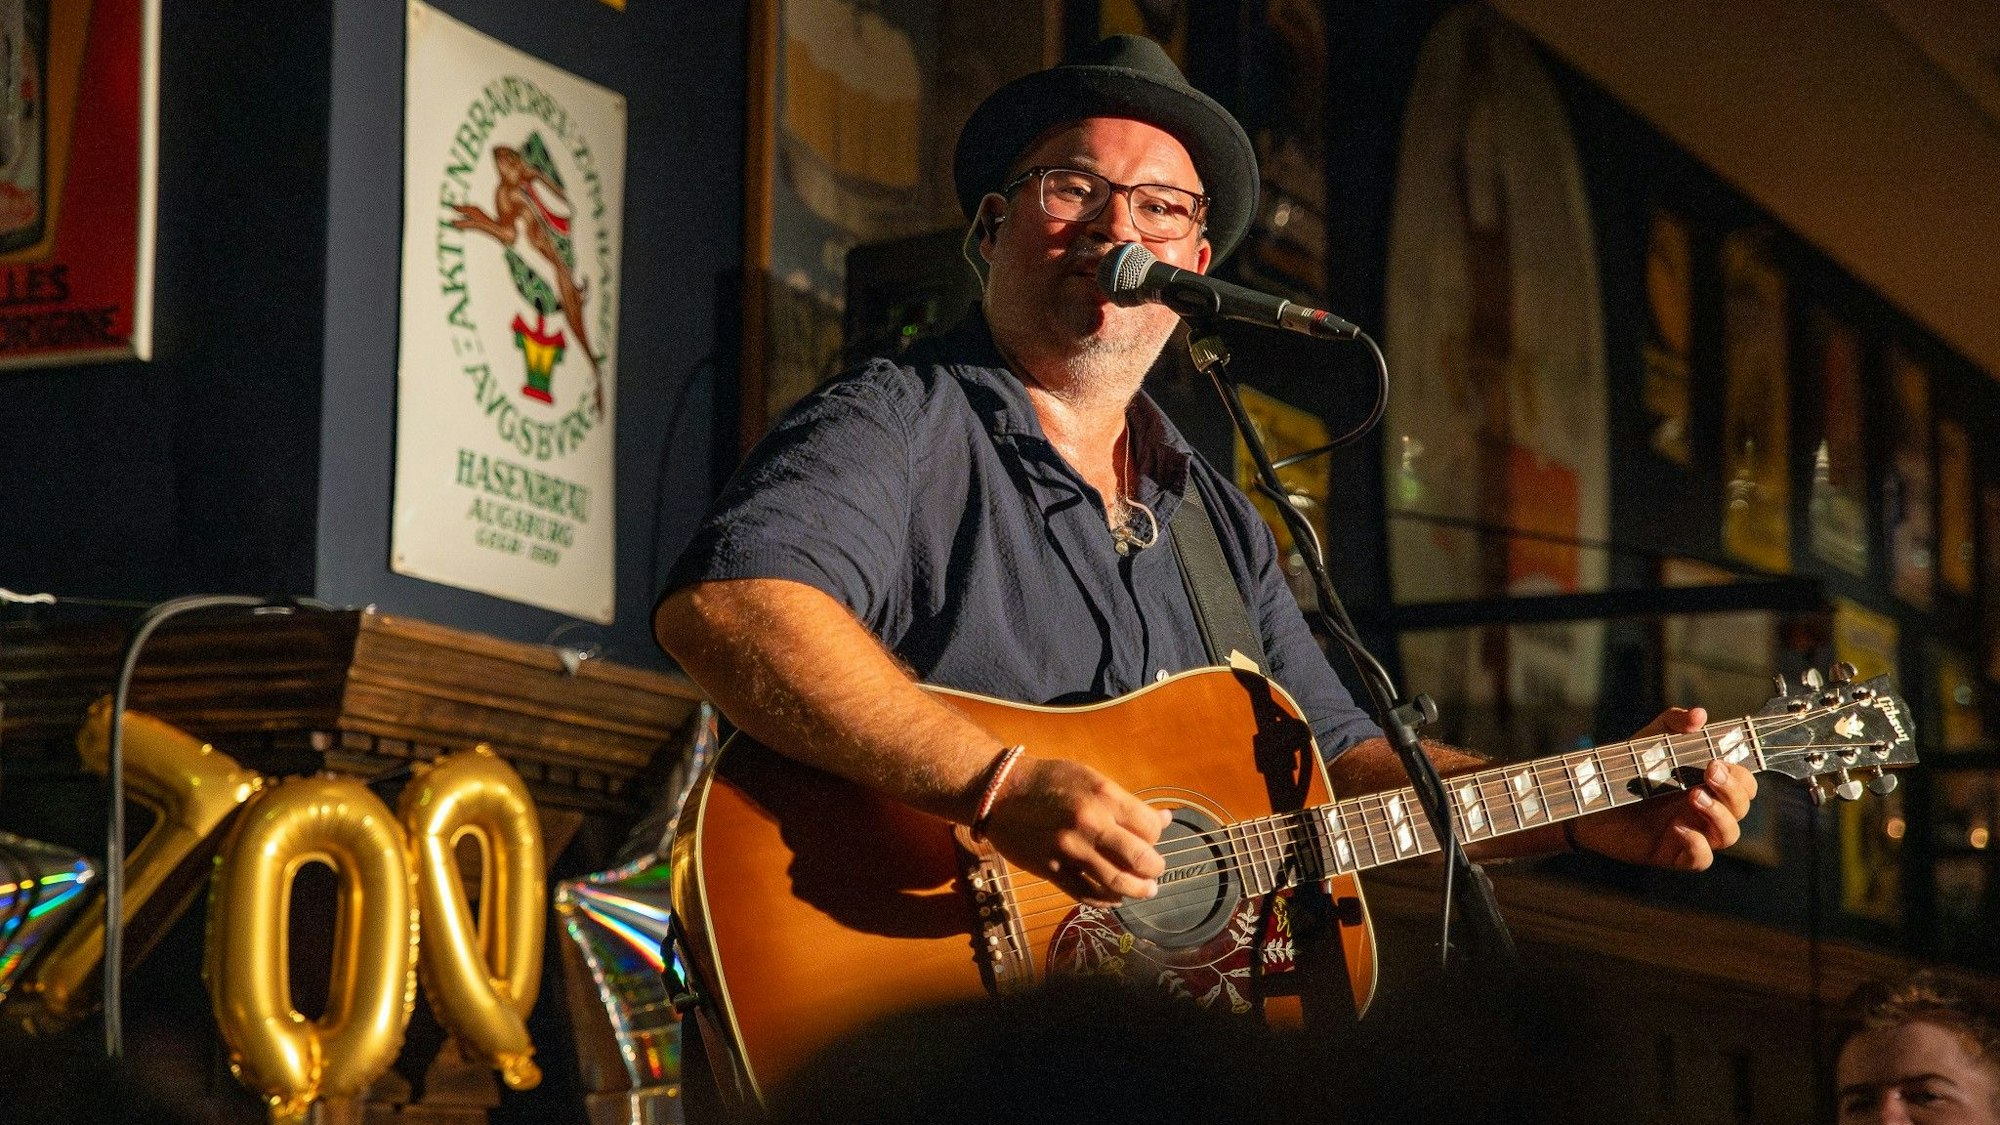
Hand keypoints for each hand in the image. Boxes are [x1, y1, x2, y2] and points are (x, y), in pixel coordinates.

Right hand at [979, 756, 1172, 907]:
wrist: (1000, 791)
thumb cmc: (1049, 781)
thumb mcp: (1091, 779)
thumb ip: (1126, 803)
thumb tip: (1164, 819)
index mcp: (1105, 796)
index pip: (1150, 828)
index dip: (1155, 837)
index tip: (1151, 840)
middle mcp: (1091, 823)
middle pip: (1140, 858)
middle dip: (1154, 869)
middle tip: (1154, 872)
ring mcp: (1071, 849)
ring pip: (1117, 882)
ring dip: (1137, 890)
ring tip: (1144, 891)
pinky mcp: (1052, 869)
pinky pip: (1086, 894)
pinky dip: (1105, 900)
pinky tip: (1113, 898)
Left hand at [1568, 706, 1758, 870]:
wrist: (1590, 795)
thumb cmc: (1626, 768)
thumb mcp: (1650, 739)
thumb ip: (1674, 722)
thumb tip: (1699, 714)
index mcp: (1708, 784)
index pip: (1745, 783)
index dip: (1741, 774)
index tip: (1718, 760)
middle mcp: (1706, 810)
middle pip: (1742, 807)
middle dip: (1733, 790)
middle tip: (1709, 772)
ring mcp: (1692, 832)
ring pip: (1729, 834)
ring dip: (1719, 815)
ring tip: (1694, 795)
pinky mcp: (1673, 853)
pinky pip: (1702, 859)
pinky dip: (1697, 845)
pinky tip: (1677, 828)